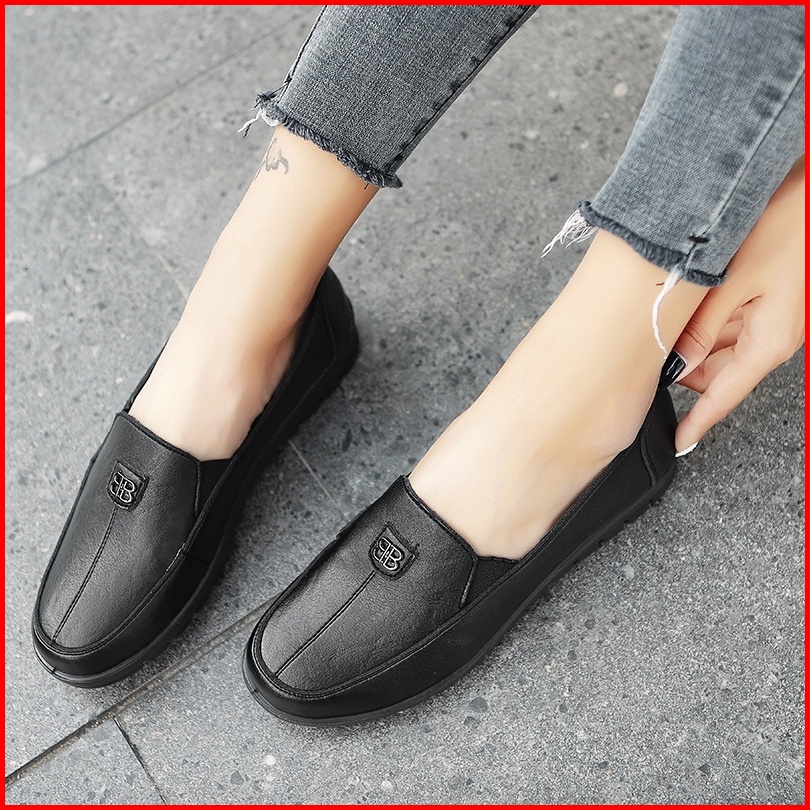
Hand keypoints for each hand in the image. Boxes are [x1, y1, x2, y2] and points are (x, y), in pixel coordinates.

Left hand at [672, 156, 804, 453]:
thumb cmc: (787, 229)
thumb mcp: (732, 284)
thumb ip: (703, 330)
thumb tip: (678, 366)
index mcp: (768, 343)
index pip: (725, 397)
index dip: (700, 421)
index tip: (680, 441)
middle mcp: (773, 338)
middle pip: (721, 373)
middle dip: (688, 374)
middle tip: (650, 369)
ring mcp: (774, 320)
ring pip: (726, 349)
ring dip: (696, 347)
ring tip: (663, 336)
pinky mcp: (772, 302)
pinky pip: (736, 326)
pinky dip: (710, 326)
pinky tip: (688, 313)